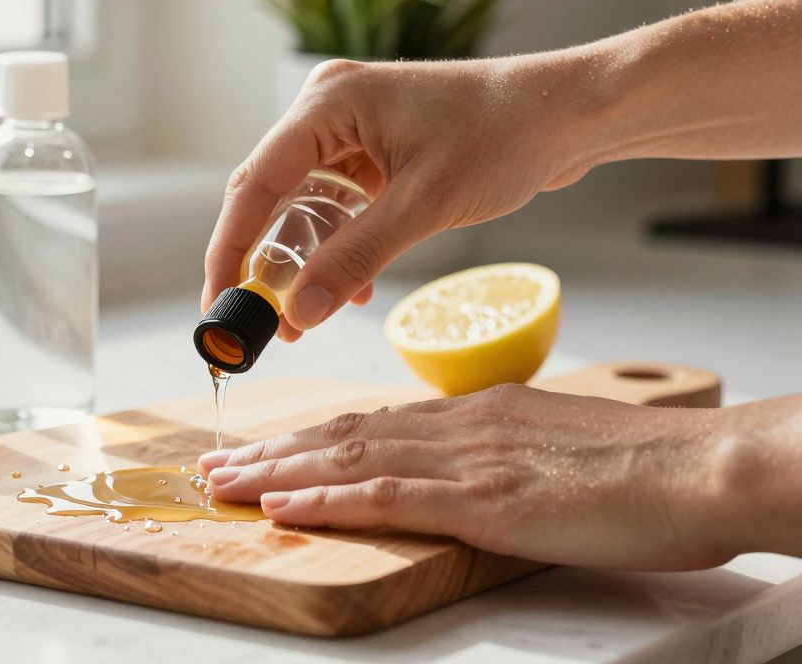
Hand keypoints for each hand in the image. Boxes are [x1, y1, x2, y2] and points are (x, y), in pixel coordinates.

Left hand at [198, 384, 754, 569]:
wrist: (701, 466)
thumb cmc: (645, 463)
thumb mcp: (558, 444)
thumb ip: (504, 451)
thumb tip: (473, 467)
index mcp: (478, 413)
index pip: (374, 421)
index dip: (313, 437)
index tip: (270, 449)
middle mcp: (459, 427)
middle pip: (344, 434)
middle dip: (275, 452)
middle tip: (220, 467)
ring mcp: (466, 461)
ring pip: (348, 458)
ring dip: (279, 474)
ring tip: (226, 486)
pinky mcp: (482, 500)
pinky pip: (385, 496)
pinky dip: (325, 500)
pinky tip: (284, 507)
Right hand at [202, 56, 596, 339]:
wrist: (571, 113)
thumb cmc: (505, 137)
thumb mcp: (423, 206)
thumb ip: (354, 260)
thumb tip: (298, 314)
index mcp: (328, 103)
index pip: (255, 182)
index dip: (231, 248)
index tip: (218, 303)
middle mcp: (328, 110)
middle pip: (270, 195)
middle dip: (264, 263)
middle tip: (258, 323)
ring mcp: (351, 130)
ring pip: (302, 206)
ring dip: (303, 262)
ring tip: (302, 319)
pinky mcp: (373, 150)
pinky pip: (336, 205)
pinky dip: (337, 247)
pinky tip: (352, 288)